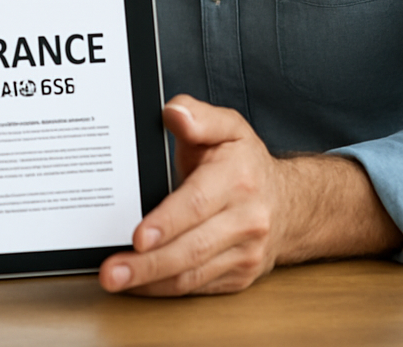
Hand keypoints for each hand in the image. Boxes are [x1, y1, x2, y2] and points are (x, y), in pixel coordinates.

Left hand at [100, 95, 291, 295]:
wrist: (291, 204)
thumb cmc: (246, 162)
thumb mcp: (228, 127)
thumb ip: (198, 116)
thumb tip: (174, 113)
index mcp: (237, 179)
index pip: (197, 204)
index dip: (166, 222)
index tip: (138, 236)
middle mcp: (245, 220)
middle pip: (192, 247)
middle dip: (148, 263)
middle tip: (111, 271)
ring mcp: (244, 253)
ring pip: (193, 274)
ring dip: (151, 281)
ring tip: (116, 280)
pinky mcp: (239, 276)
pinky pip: (198, 287)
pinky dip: (166, 289)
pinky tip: (139, 285)